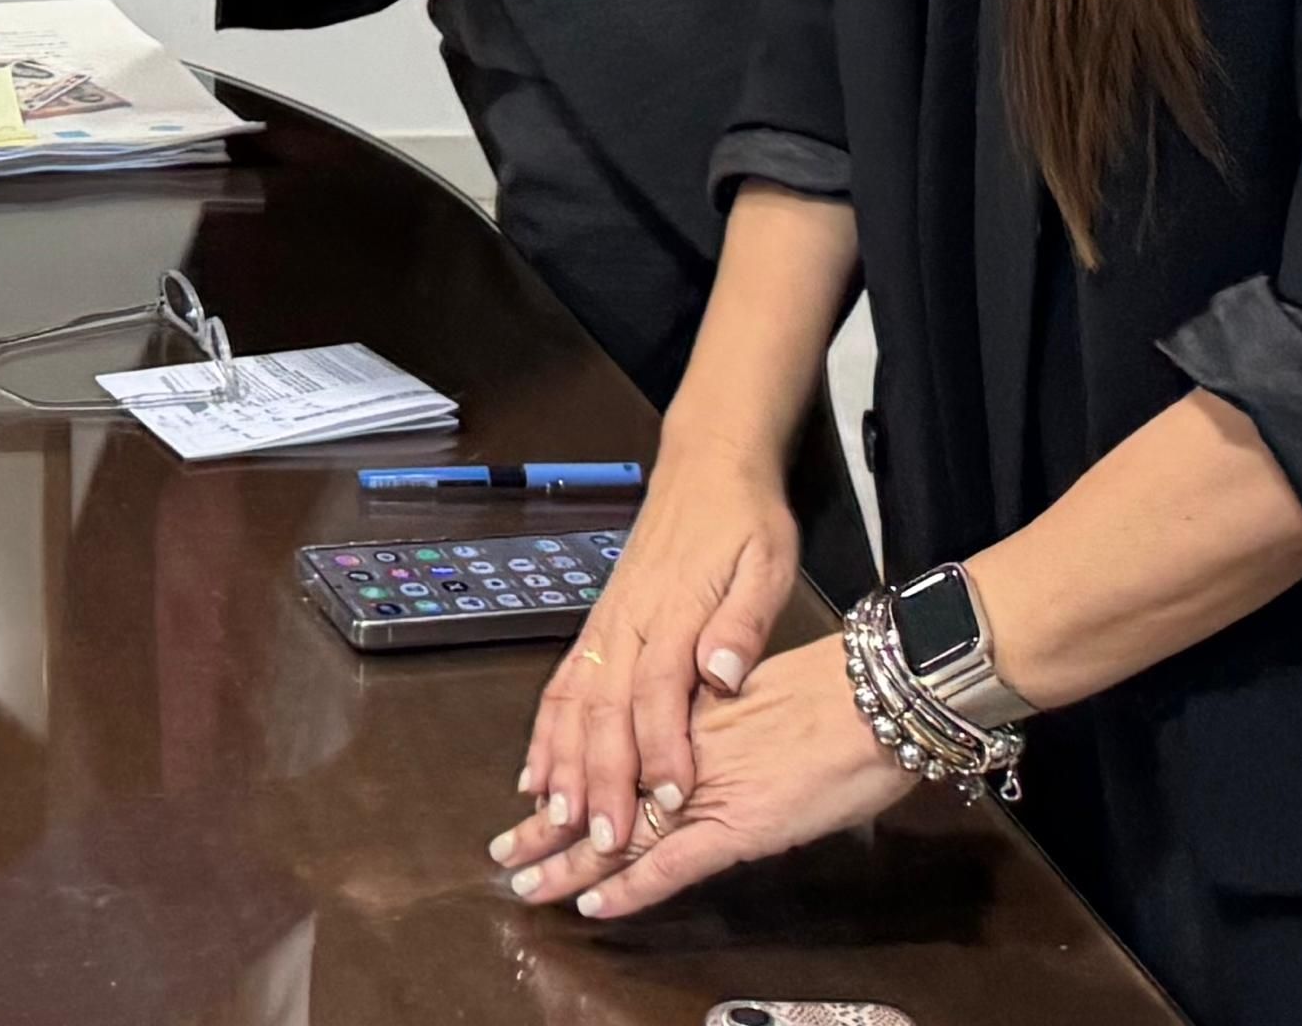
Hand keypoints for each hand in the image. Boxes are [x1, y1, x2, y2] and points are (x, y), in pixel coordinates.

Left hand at [492, 632, 910, 918]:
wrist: (877, 696)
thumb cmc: (835, 693)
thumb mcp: (761, 698)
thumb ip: (719, 723)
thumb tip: (697, 743)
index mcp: (687, 717)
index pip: (612, 755)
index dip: (572, 779)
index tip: (536, 796)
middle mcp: (681, 751)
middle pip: (602, 794)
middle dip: (550, 828)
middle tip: (505, 851)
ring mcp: (704, 791)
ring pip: (619, 834)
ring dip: (568, 863)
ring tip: (526, 881)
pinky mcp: (736, 827)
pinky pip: (669, 867)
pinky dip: (629, 889)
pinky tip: (593, 905)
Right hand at [513, 443, 794, 869]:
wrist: (707, 465)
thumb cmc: (744, 519)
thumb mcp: (766, 563)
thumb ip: (742, 621)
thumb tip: (725, 673)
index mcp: (672, 613)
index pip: (659, 692)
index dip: (661, 748)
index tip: (668, 798)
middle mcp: (628, 623)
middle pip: (603, 708)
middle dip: (598, 776)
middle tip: (600, 837)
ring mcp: (606, 624)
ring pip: (571, 700)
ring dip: (560, 760)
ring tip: (552, 816)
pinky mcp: (599, 625)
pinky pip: (562, 684)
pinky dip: (545, 731)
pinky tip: (534, 771)